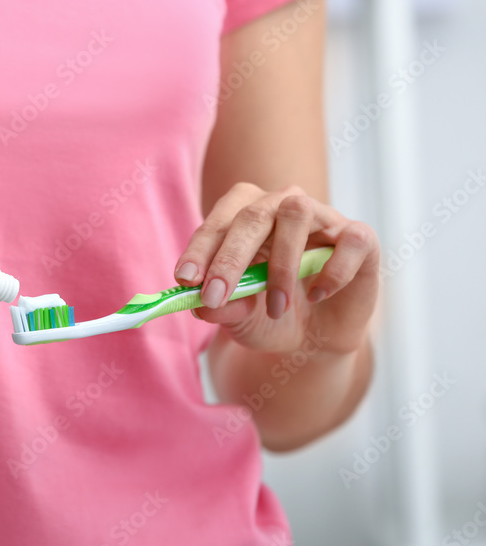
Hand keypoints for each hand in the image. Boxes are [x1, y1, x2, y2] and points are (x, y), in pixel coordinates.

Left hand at [174, 183, 378, 356]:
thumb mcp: (238, 319)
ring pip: (297, 212)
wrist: (316, 340)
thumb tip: (201, 306)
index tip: (185, 279)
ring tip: (276, 308)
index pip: (219, 221)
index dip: (200, 249)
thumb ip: (220, 309)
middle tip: (215, 296)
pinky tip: (318, 296)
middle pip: (253, 214)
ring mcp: (323, 217)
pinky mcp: (359, 237)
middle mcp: (282, 205)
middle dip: (230, 257)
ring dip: (281, 265)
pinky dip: (332, 272)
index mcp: (245, 214)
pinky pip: (349, 240)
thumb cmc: (270, 316)